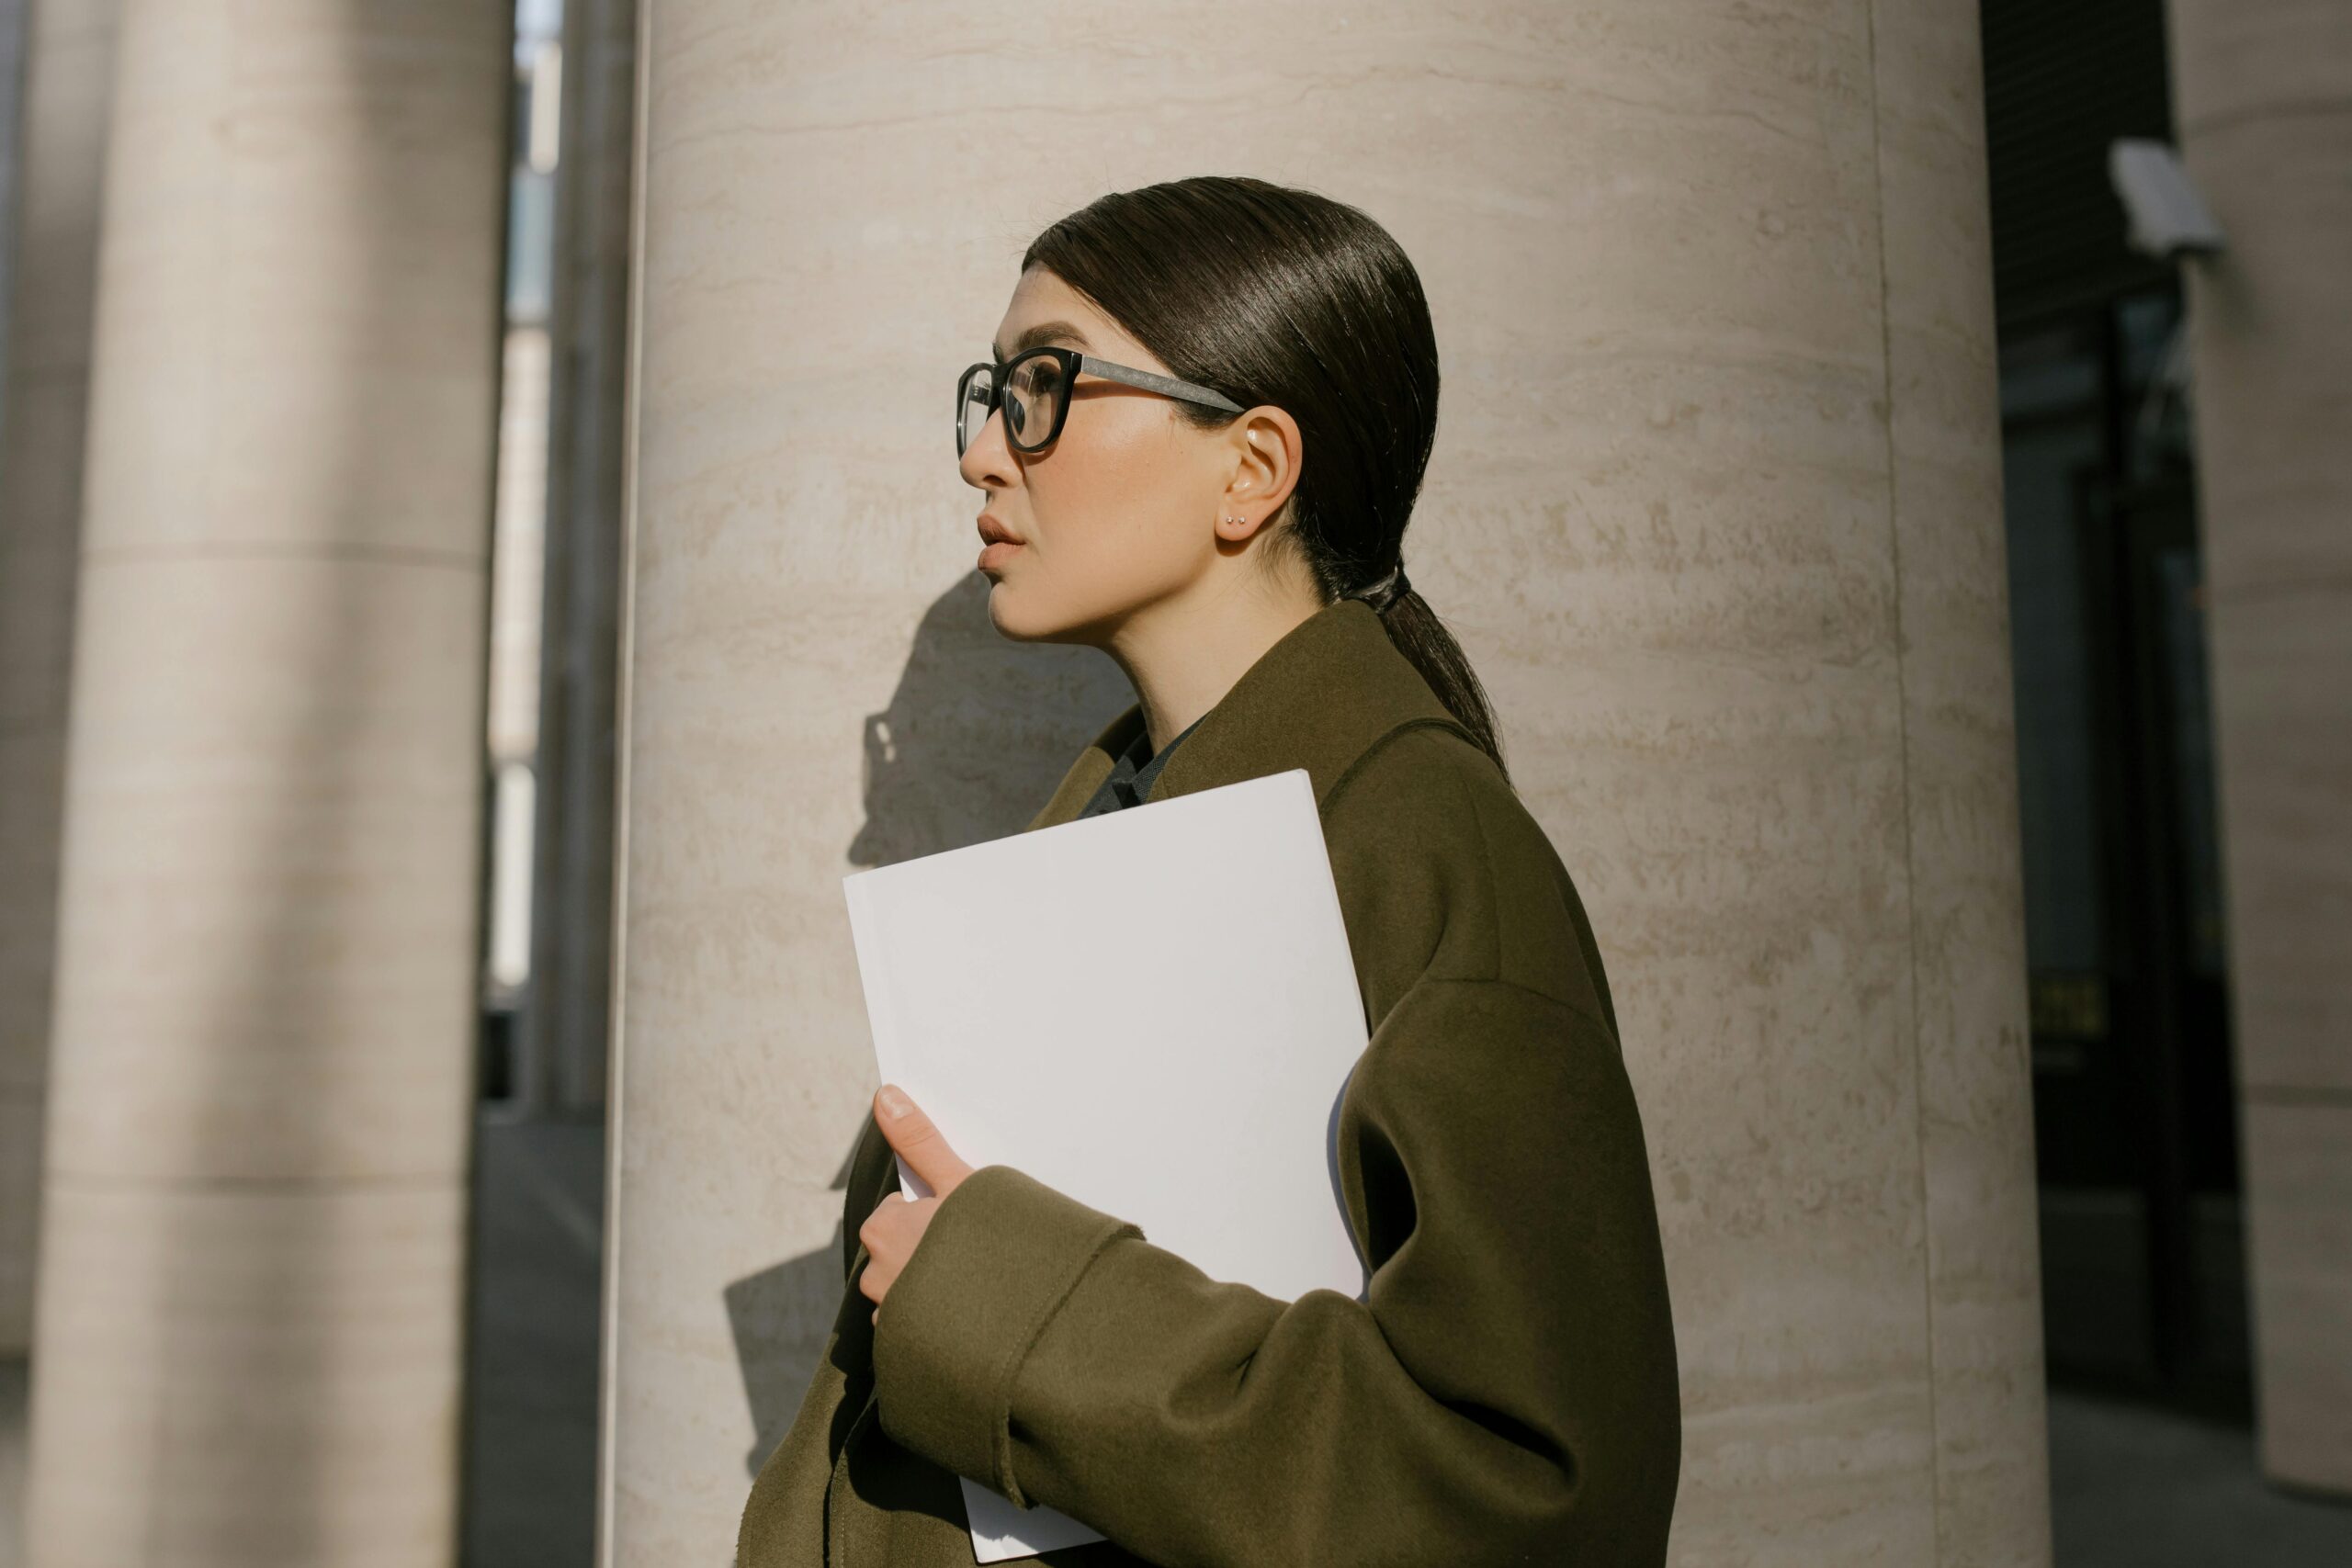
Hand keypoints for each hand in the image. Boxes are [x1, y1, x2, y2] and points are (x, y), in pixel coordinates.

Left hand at [857, 1083, 974, 1326]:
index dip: (930, 1214)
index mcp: (884, 1229)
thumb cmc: (985, 1245)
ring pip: (902, 1291)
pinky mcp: (907, 1347)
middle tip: (970, 1253)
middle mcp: (876, 1274)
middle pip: (895, 1252)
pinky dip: (933, 1321)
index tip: (959, 1222)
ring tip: (973, 1286)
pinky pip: (914, 1327)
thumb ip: (920, 1140)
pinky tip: (968, 1316)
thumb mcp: (959, 1181)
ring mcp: (890, 1315)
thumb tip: (885, 1095)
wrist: (1015, 1323)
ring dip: (928, 1289)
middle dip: (925, 1252)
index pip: (894, 1214)